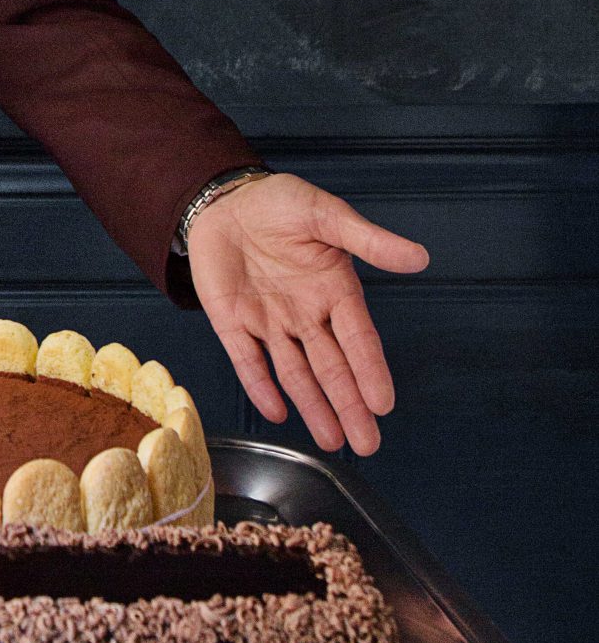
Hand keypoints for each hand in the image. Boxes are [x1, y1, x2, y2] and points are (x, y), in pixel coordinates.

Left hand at [186, 171, 427, 455]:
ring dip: (314, 406)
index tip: (384, 404)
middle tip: (368, 444)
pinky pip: (248, 360)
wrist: (224, 198)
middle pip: (332, 367)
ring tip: (334, 440)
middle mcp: (305, 313)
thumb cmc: (280, 203)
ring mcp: (269, 321)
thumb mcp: (326, 213)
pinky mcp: (232, 322)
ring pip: (295, 373)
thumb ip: (368, 239)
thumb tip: (419, 257)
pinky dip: (260, 386)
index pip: (357, 339)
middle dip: (350, 406)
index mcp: (333, 289)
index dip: (370, 371)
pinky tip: (278, 411)